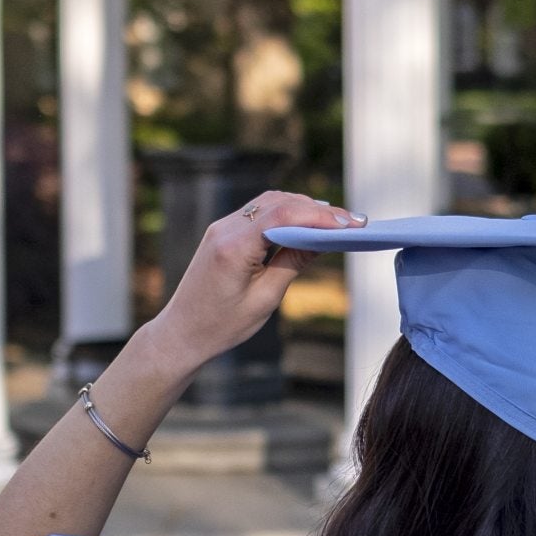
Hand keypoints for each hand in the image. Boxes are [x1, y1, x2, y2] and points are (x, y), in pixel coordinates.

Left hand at [143, 193, 364, 374]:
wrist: (182, 333)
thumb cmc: (222, 325)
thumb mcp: (265, 299)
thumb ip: (292, 264)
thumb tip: (323, 241)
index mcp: (233, 247)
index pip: (284, 215)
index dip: (322, 216)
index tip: (352, 224)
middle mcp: (225, 228)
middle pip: (279, 202)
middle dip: (318, 210)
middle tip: (353, 222)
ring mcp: (222, 227)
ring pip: (270, 202)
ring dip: (303, 208)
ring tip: (337, 222)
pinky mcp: (222, 232)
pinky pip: (259, 213)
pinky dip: (286, 214)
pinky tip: (308, 224)